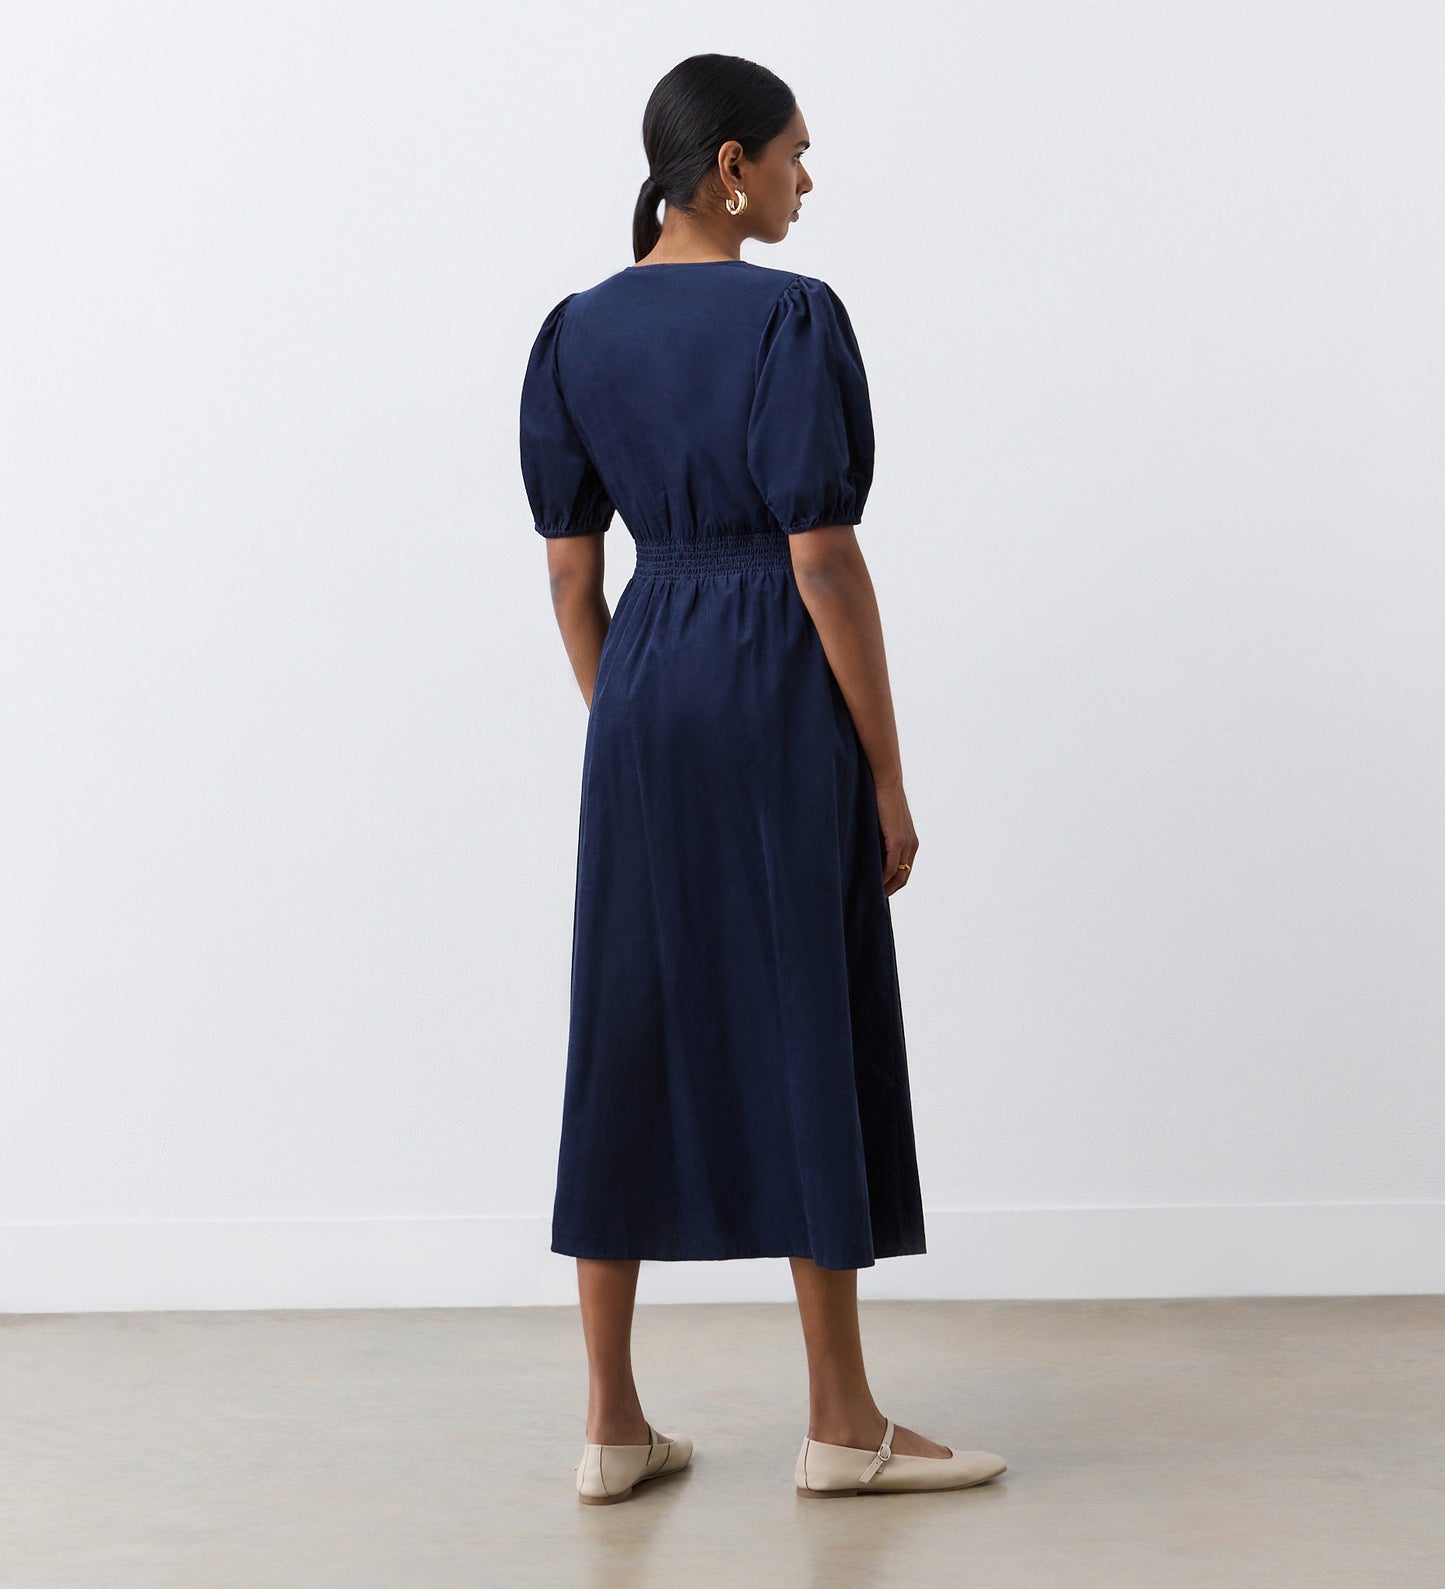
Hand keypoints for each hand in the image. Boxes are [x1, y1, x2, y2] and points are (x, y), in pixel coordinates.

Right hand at [874, 777, 917, 896]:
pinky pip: (891, 867)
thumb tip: (867, 848)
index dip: (893, 883)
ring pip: (898, 875)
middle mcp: (912, 845)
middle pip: (903, 877)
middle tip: (874, 899)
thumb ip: (880, 837)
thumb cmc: (880, 798)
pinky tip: (874, 884)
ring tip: (872, 895)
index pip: (904, 871)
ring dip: (886, 887)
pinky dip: (882, 878)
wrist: (886, 781)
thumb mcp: (882, 823)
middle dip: (890, 890)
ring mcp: (906, 843)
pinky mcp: (897, 840)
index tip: (879, 891)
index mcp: (911, 842)